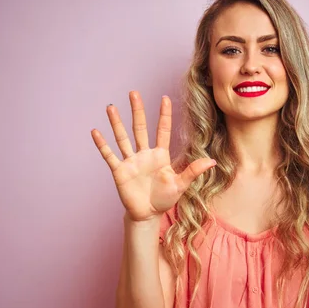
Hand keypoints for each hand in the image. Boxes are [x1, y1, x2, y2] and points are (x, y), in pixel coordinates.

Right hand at [91, 91, 215, 221]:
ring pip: (122, 137)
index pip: (162, 130)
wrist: (147, 215)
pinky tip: (95, 131)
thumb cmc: (164, 199)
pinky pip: (110, 155)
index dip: (164, 115)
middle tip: (134, 92)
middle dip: (137, 110)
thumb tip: (213, 161)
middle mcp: (144, 154)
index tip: (165, 97)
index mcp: (160, 155)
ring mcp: (131, 161)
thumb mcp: (181, 185)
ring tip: (111, 107)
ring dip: (116, 122)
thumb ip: (193, 171)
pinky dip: (102, 144)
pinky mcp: (119, 171)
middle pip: (140, 127)